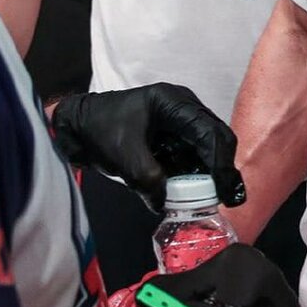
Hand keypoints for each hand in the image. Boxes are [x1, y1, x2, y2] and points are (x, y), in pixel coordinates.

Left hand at [51, 83, 245, 210]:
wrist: (77, 125)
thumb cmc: (98, 129)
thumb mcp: (123, 156)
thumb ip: (148, 179)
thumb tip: (167, 203)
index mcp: (173, 103)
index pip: (209, 132)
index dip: (221, 164)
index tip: (225, 192)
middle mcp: (183, 108)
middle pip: (216, 138)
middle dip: (223, 170)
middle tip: (229, 199)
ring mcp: (180, 122)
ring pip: (207, 149)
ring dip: (210, 174)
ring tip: (212, 200)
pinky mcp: (173, 137)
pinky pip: (193, 156)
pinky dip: (195, 175)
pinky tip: (195, 194)